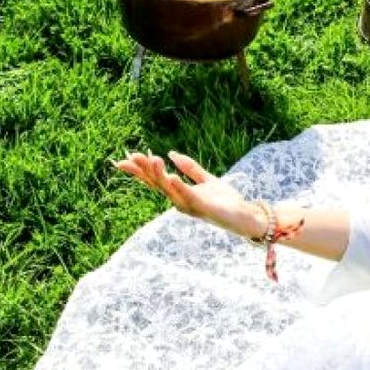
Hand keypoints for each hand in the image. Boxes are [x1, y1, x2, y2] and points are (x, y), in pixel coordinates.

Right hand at [114, 151, 258, 237]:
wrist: (245, 216)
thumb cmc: (225, 201)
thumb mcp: (207, 179)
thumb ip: (190, 168)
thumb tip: (171, 154)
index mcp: (179, 193)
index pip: (155, 180)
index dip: (140, 170)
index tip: (125, 158)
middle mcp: (180, 201)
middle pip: (157, 184)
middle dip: (144, 170)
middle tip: (132, 155)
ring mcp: (190, 206)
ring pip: (170, 190)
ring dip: (160, 175)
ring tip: (153, 159)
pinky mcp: (204, 208)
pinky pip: (189, 197)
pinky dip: (180, 187)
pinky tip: (172, 177)